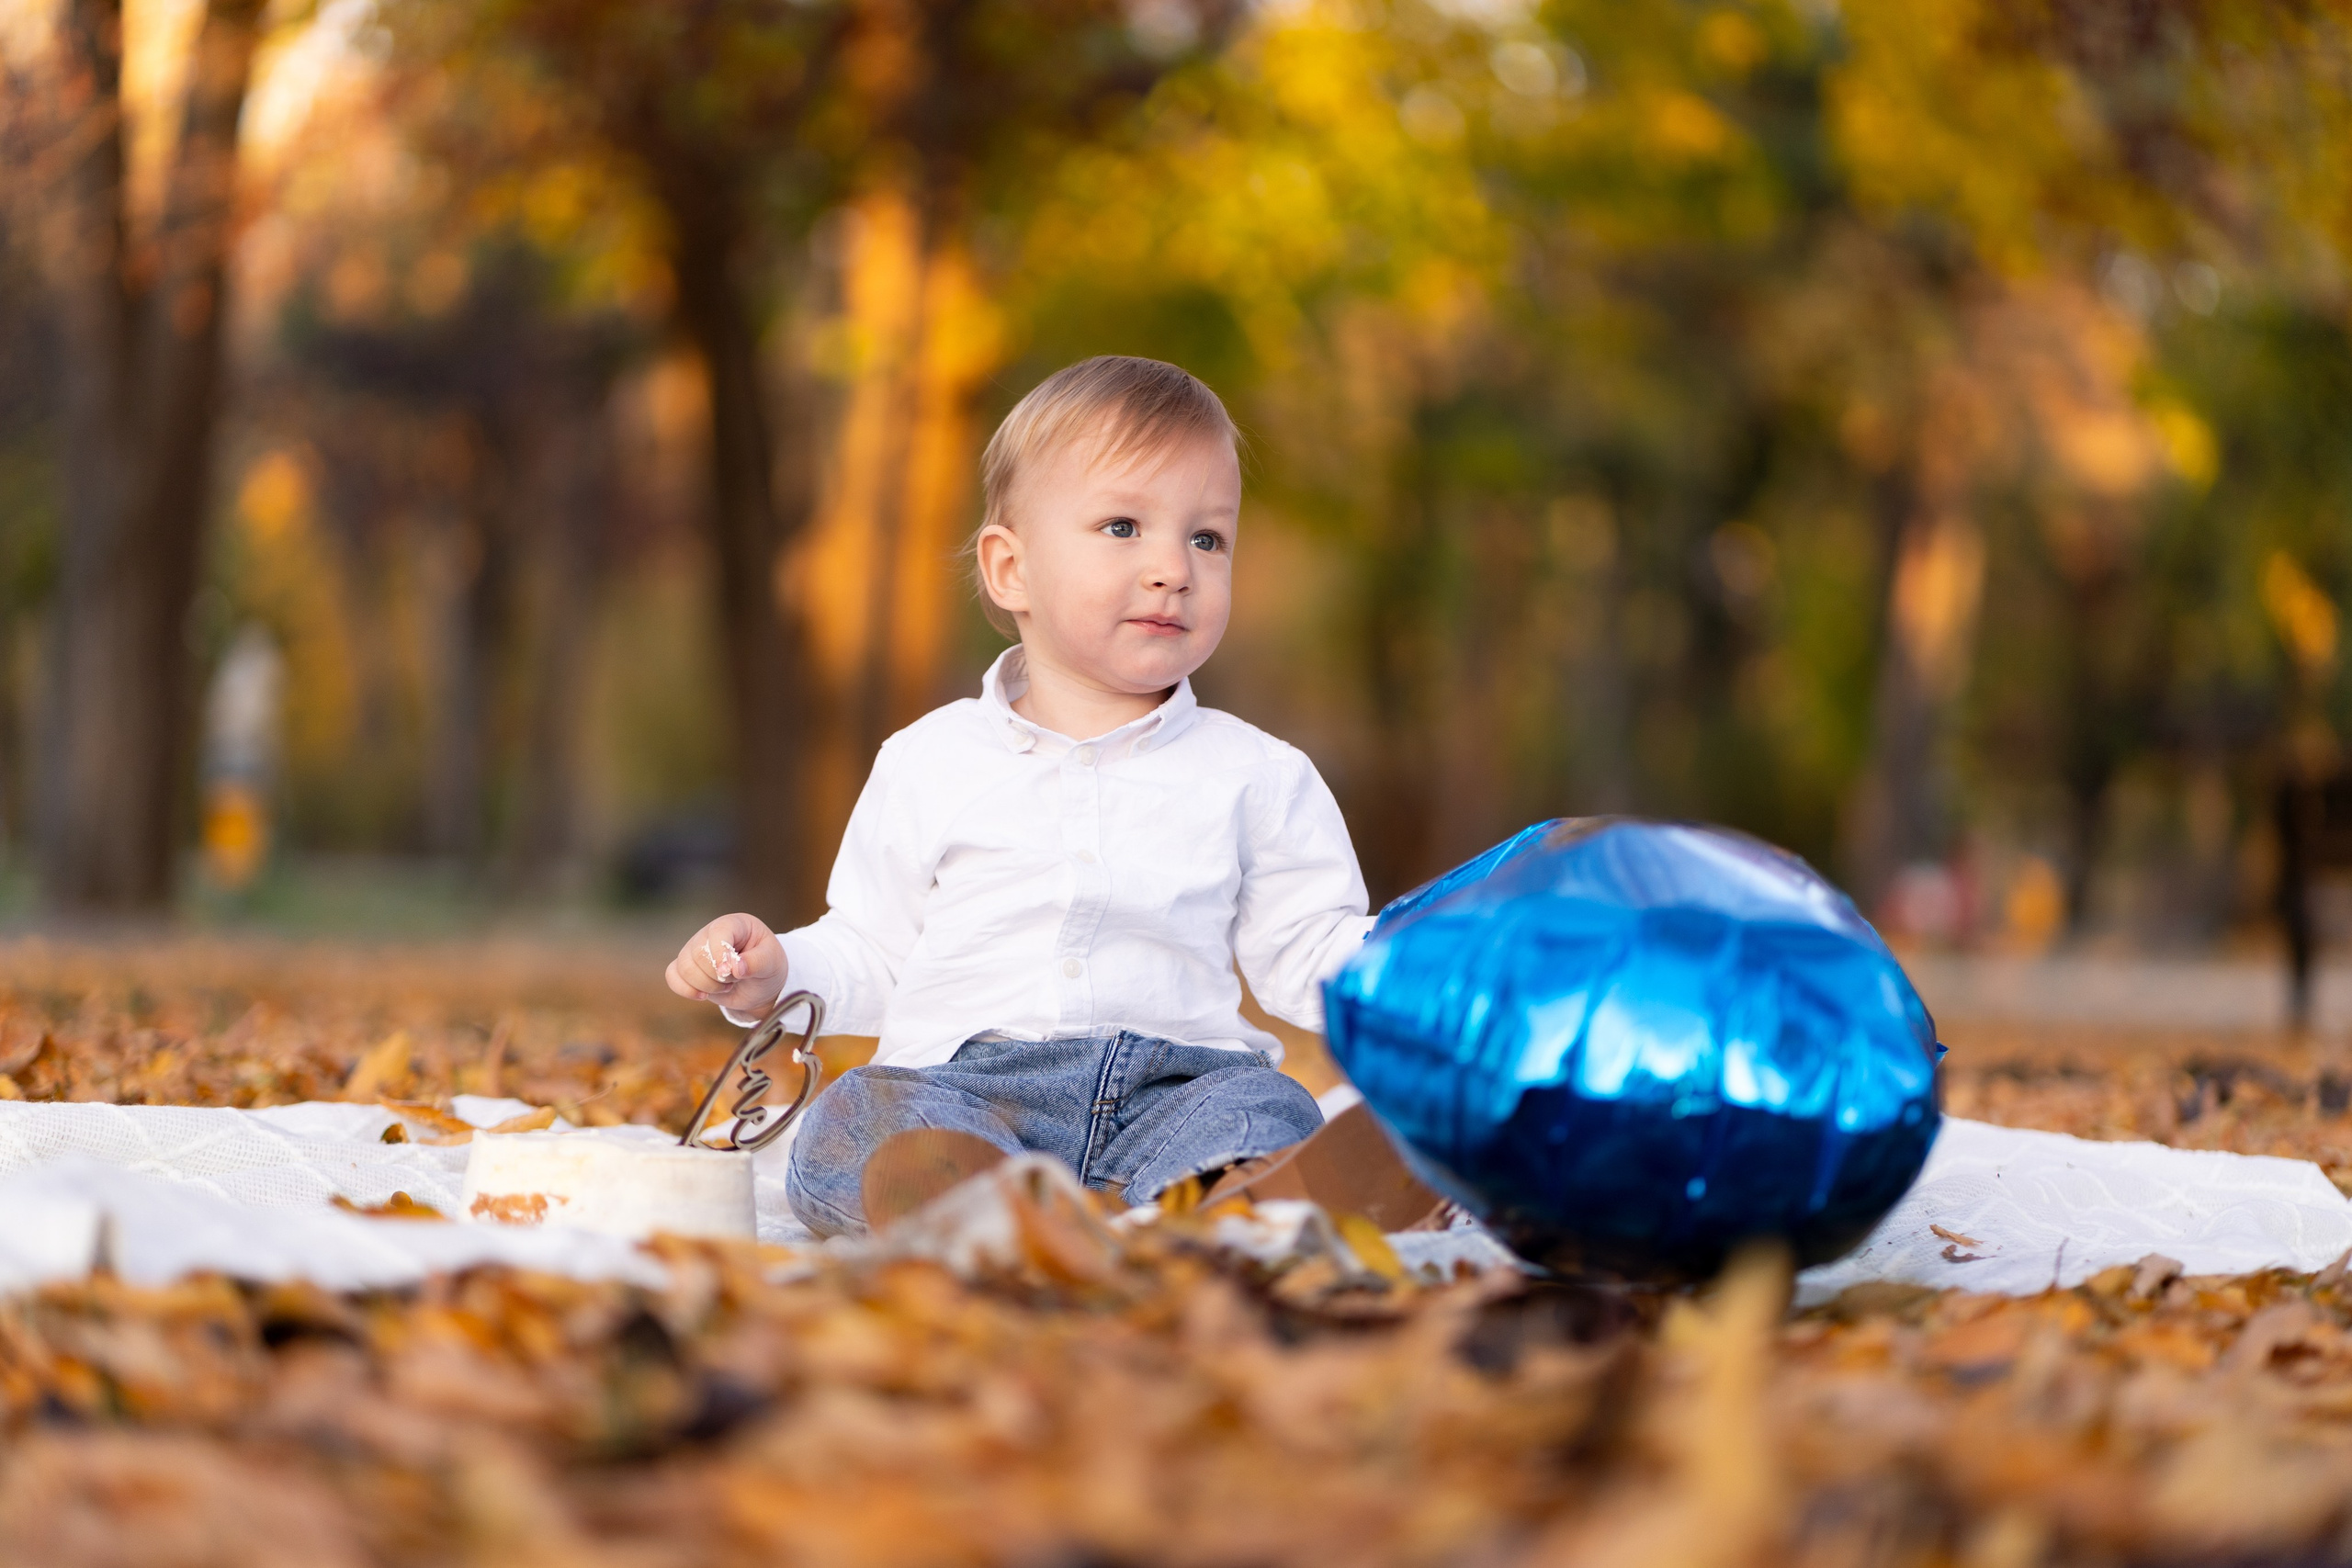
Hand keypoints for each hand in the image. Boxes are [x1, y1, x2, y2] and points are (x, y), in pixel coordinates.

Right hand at [665, 913, 786, 1013]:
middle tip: (734, 980)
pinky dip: (685, 989)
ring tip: (725, 986)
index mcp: (734, 924)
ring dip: (705, 985)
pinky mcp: (687, 969)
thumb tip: (735, 968)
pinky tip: (703, 996)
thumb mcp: (772, 963)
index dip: (721, 954)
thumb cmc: (768, 967)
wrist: (761, 986)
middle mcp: (710, 933)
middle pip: (698, 953)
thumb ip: (757, 962)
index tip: (731, 973)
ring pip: (684, 967)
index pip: (718, 932)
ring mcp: (695, 950)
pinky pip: (672, 976)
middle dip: (717, 976)